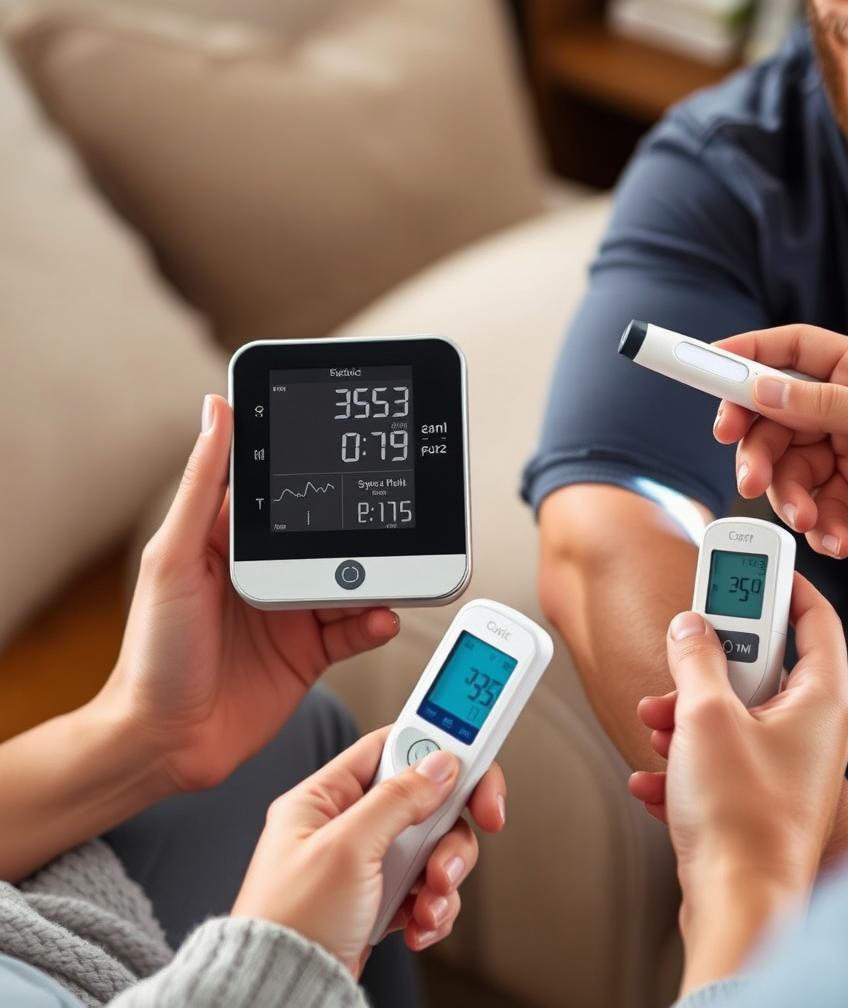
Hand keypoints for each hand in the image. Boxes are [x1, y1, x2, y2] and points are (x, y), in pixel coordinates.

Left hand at [95, 395, 399, 793]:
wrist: (167, 741)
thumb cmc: (153, 652)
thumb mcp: (173, 558)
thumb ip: (203, 487)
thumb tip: (218, 411)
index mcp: (233, 541)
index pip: (282, 492)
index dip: (314, 470)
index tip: (348, 451)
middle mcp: (268, 572)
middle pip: (329, 537)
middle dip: (360, 530)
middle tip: (387, 521)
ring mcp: (292, 612)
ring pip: (351, 580)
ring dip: (375, 577)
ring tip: (390, 574)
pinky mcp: (311, 652)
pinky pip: (356, 629)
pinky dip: (374, 622)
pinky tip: (380, 618)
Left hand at [232, 728, 506, 976]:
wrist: (282, 1001)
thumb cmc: (290, 925)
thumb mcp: (347, 848)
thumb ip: (397, 799)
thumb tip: (441, 763)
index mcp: (324, 797)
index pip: (391, 746)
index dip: (436, 746)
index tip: (475, 758)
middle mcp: (345, 826)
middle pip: (424, 799)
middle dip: (450, 826)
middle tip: (478, 826)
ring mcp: (364, 866)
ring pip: (432, 846)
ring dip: (444, 873)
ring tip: (430, 898)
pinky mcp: (378, 903)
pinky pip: (425, 889)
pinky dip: (433, 907)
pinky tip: (419, 923)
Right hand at [629, 575, 847, 992]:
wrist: (737, 905)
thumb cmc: (741, 817)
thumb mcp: (706, 716)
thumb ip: (696, 658)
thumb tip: (691, 627)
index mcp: (822, 699)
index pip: (816, 619)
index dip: (785, 585)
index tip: (754, 563)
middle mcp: (812, 730)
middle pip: (763, 664)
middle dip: (711, 659)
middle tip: (684, 645)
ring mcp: (785, 765)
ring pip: (732, 711)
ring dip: (686, 712)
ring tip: (658, 725)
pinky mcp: (757, 795)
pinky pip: (719, 755)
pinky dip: (686, 757)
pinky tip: (658, 775)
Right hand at [712, 325, 847, 558]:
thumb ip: (825, 405)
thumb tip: (764, 388)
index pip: (789, 350)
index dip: (745, 355)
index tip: (705, 368)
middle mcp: (847, 404)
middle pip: (775, 418)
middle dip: (759, 452)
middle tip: (750, 481)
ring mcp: (847, 445)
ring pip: (789, 466)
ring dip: (790, 498)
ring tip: (809, 521)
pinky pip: (814, 498)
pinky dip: (820, 522)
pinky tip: (838, 537)